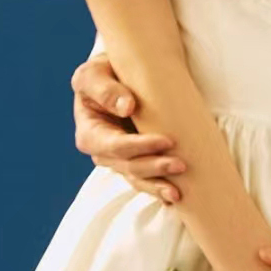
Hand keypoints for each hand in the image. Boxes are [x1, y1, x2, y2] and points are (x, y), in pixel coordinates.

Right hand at [71, 53, 186, 203]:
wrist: (116, 76)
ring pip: (139, 178)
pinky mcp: (135, 161)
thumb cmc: (102, 73)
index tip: (166, 140)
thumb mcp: (93, 74)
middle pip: (130, 166)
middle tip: (181, 165)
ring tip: (179, 192)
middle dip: (155, 168)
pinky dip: (159, 188)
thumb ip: (105, 88)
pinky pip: (146, 179)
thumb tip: (127, 107)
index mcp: (90, 133)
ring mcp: (119, 160)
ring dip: (158, 185)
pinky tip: (175, 198)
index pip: (115, 146)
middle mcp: (102, 152)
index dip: (140, 146)